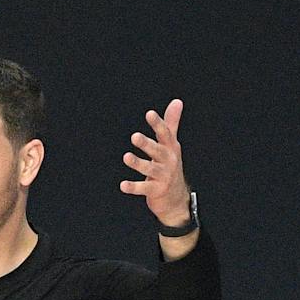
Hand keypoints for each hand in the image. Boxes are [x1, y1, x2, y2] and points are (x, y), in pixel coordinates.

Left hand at [120, 99, 191, 229]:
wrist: (176, 198)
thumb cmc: (170, 166)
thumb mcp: (171, 145)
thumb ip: (171, 124)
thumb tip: (177, 101)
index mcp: (171, 148)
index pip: (165, 134)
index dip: (157, 124)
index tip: (149, 114)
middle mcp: (169, 161)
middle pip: (157, 151)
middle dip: (146, 144)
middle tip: (134, 136)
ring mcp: (163, 177)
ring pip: (150, 169)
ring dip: (138, 163)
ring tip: (126, 157)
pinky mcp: (156, 191)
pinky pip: (144, 189)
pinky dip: (133, 187)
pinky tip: (122, 185)